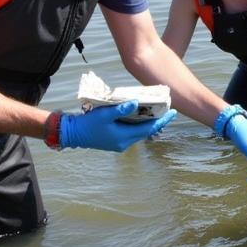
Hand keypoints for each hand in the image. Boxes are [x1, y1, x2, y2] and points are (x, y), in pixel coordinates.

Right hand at [59, 101, 176, 151]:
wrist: (73, 134)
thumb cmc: (88, 124)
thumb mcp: (104, 114)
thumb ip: (121, 109)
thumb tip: (136, 103)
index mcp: (124, 137)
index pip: (149, 129)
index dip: (162, 121)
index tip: (173, 112)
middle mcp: (124, 143)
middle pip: (146, 131)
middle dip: (158, 121)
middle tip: (168, 110)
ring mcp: (120, 143)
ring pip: (139, 132)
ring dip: (148, 123)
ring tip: (157, 111)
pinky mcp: (115, 140)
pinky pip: (132, 132)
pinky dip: (138, 124)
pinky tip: (140, 115)